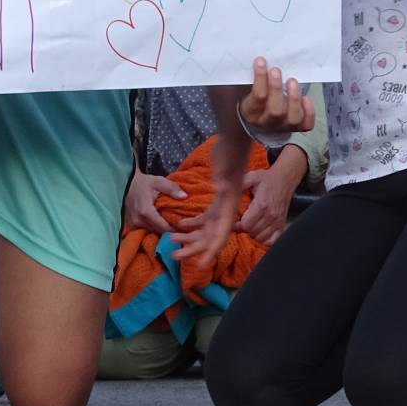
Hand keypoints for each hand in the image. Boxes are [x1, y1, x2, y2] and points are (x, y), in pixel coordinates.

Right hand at [123, 168, 186, 234]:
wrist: (128, 184)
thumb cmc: (144, 183)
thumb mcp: (159, 182)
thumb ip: (172, 189)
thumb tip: (185, 196)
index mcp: (146, 212)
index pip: (164, 228)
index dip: (176, 229)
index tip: (185, 228)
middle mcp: (138, 221)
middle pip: (159, 232)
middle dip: (170, 231)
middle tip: (181, 227)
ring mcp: (134, 224)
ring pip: (153, 232)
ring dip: (162, 230)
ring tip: (172, 225)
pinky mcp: (132, 226)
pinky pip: (146, 230)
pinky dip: (154, 228)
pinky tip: (161, 223)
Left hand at [173, 129, 247, 267]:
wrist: (234, 141)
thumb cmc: (231, 153)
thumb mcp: (228, 166)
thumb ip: (225, 179)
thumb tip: (221, 187)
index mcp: (229, 206)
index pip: (221, 233)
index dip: (212, 250)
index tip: (202, 264)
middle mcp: (227, 209)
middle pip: (210, 236)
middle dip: (193, 248)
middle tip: (174, 254)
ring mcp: (222, 205)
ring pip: (206, 229)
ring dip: (190, 237)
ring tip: (172, 244)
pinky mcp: (216, 199)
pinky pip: (204, 218)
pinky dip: (192, 224)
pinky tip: (180, 226)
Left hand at [236, 166, 296, 245]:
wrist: (285, 179)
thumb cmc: (267, 178)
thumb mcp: (251, 177)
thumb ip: (239, 185)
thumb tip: (225, 190)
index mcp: (261, 205)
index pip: (245, 225)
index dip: (237, 225)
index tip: (235, 220)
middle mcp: (271, 215)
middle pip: (252, 232)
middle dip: (244, 229)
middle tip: (241, 221)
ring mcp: (278, 221)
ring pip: (261, 238)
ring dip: (253, 234)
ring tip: (250, 225)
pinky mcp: (282, 224)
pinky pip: (272, 241)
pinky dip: (265, 239)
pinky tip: (260, 231)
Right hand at [239, 59, 315, 134]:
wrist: (264, 121)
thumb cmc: (257, 99)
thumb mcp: (249, 90)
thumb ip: (255, 79)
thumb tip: (260, 59)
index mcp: (252, 111)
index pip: (257, 97)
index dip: (260, 78)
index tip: (261, 61)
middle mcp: (267, 122)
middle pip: (275, 110)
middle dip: (276, 88)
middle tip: (276, 71)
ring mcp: (284, 127)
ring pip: (292, 118)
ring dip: (294, 98)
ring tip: (292, 81)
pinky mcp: (297, 128)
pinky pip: (306, 124)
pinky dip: (308, 111)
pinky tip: (306, 98)